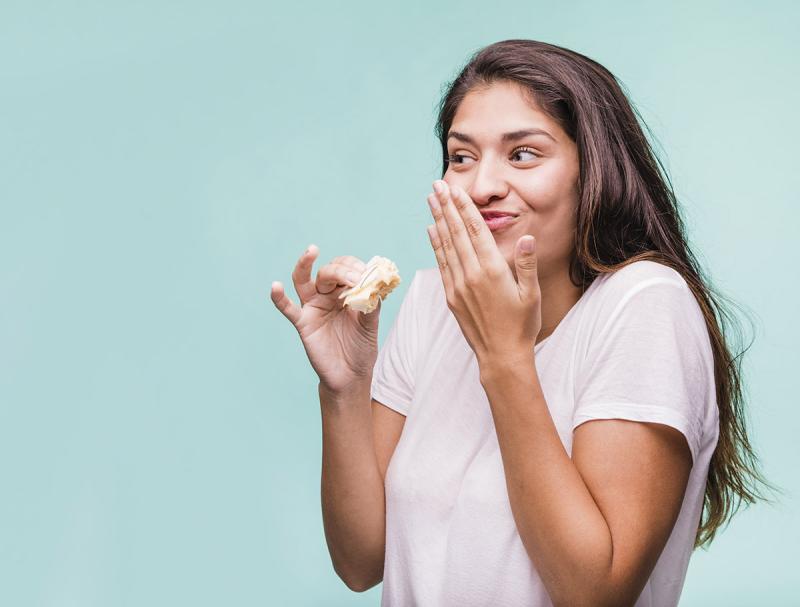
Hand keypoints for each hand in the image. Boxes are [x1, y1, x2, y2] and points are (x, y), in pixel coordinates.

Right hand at [270, 245, 380, 394]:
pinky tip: (275, 286)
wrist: (351, 376)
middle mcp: (327, 295)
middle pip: (328, 272)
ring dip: (305, 264)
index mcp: (345, 292)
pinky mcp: (303, 323)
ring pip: (304, 280)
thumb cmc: (361, 348)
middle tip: (355, 279)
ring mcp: (313, 307)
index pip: (346, 268)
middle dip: (341, 271)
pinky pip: (288, 308)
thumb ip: (370, 304)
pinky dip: (279, 297)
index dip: (355, 268)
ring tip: (311, 251)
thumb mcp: (370, 324)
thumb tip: (372, 285)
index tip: (366, 275)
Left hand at [425, 179, 541, 364]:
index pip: (475, 230)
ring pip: (445, 245)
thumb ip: (526, 264)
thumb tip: (527, 237)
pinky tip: (431, 230)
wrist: (501, 356)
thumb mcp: (531, 294)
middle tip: (437, 185)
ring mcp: (457, 285)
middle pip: (455, 233)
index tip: (455, 189)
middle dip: (446, 206)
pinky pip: (441, 264)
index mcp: (492, 270)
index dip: (463, 207)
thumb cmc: (522, 326)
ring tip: (431, 200)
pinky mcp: (451, 296)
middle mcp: (471, 274)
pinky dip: (435, 244)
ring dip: (437, 220)